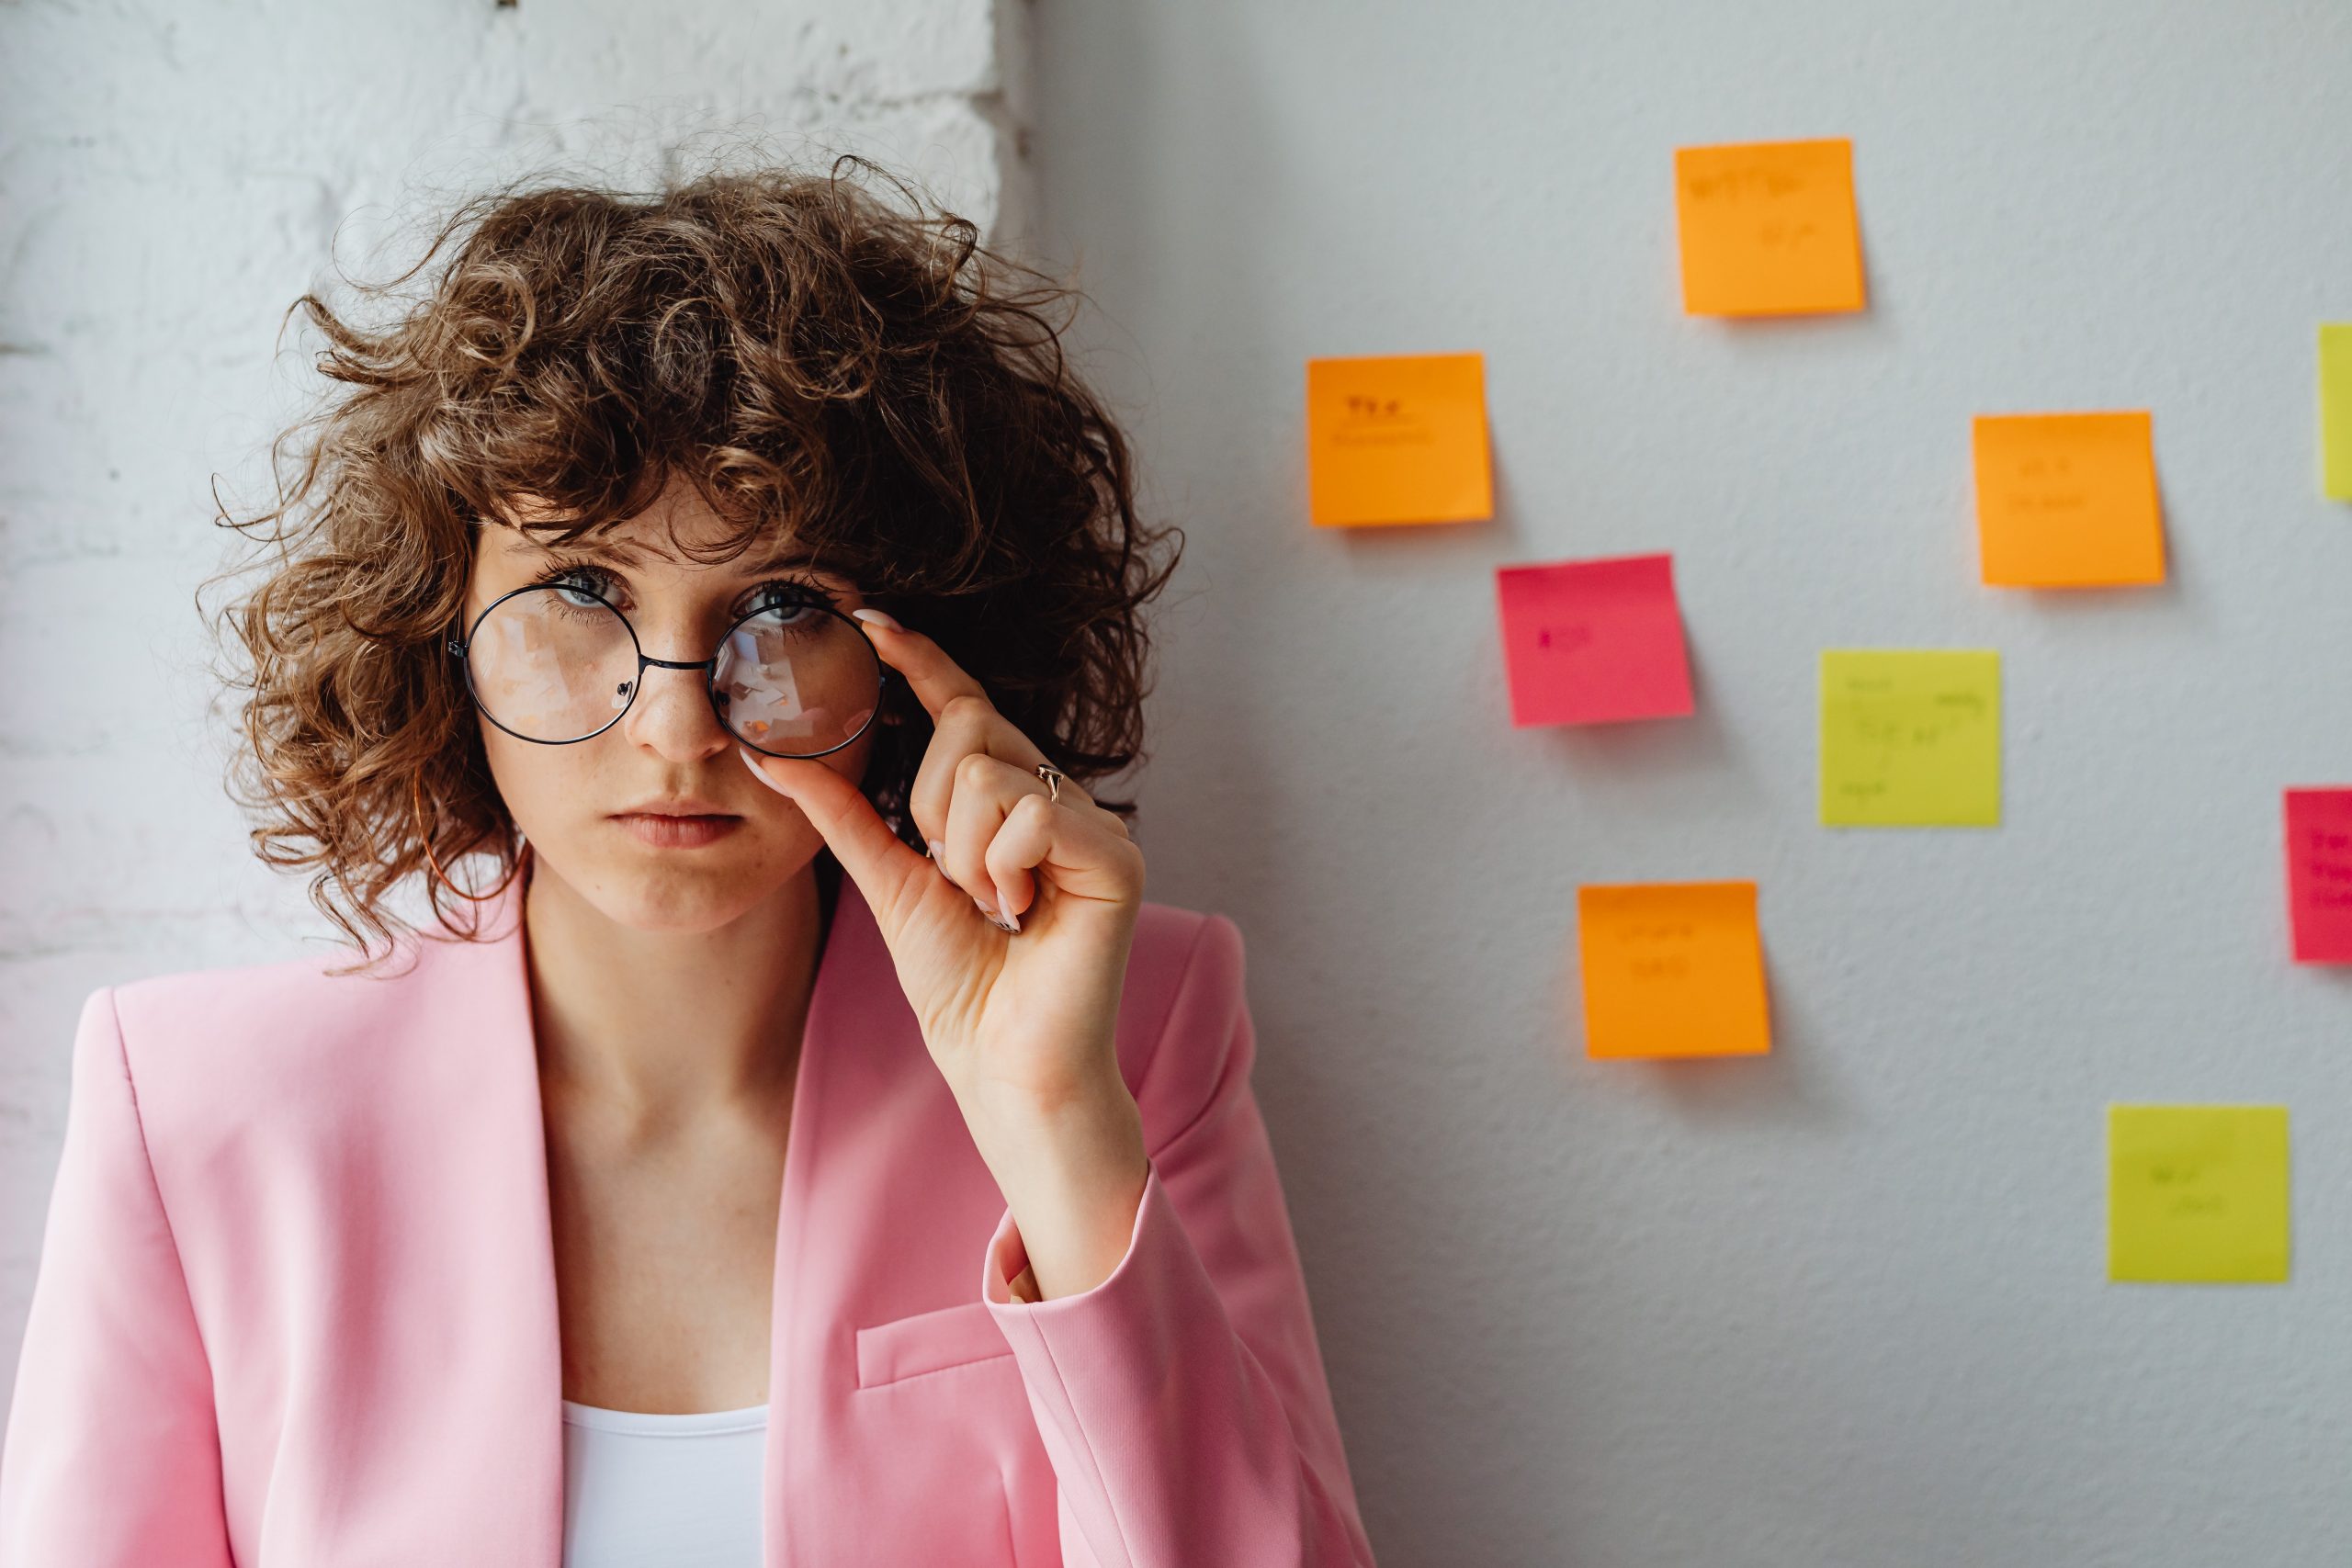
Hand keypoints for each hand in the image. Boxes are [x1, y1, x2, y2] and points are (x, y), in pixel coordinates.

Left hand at [737, 611, 1147, 1117]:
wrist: (1004, 1064)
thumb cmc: (961, 985)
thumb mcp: (889, 883)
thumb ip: (843, 814)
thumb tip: (773, 753)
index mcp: (1011, 799)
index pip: (964, 705)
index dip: (922, 660)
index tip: (868, 618)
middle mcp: (1059, 798)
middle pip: (969, 729)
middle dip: (930, 807)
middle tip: (956, 884)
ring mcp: (1094, 823)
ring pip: (987, 771)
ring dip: (962, 853)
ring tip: (992, 908)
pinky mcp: (1116, 856)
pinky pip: (1030, 811)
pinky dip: (1002, 866)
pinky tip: (1018, 911)